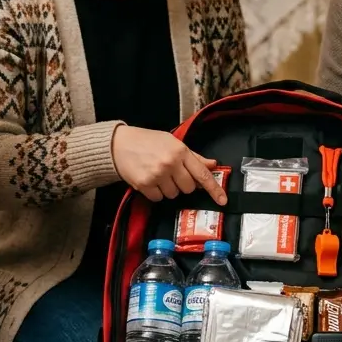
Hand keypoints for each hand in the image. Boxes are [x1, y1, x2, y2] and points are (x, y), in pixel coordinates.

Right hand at [111, 125, 227, 204]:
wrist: (119, 145)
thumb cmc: (147, 141)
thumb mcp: (173, 142)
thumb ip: (194, 156)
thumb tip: (212, 165)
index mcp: (180, 151)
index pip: (202, 174)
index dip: (214, 189)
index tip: (222, 200)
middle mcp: (170, 163)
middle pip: (189, 188)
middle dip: (184, 184)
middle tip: (173, 173)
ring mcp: (157, 175)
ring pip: (174, 195)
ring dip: (169, 189)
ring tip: (159, 174)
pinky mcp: (145, 185)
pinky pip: (159, 198)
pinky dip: (156, 193)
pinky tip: (151, 180)